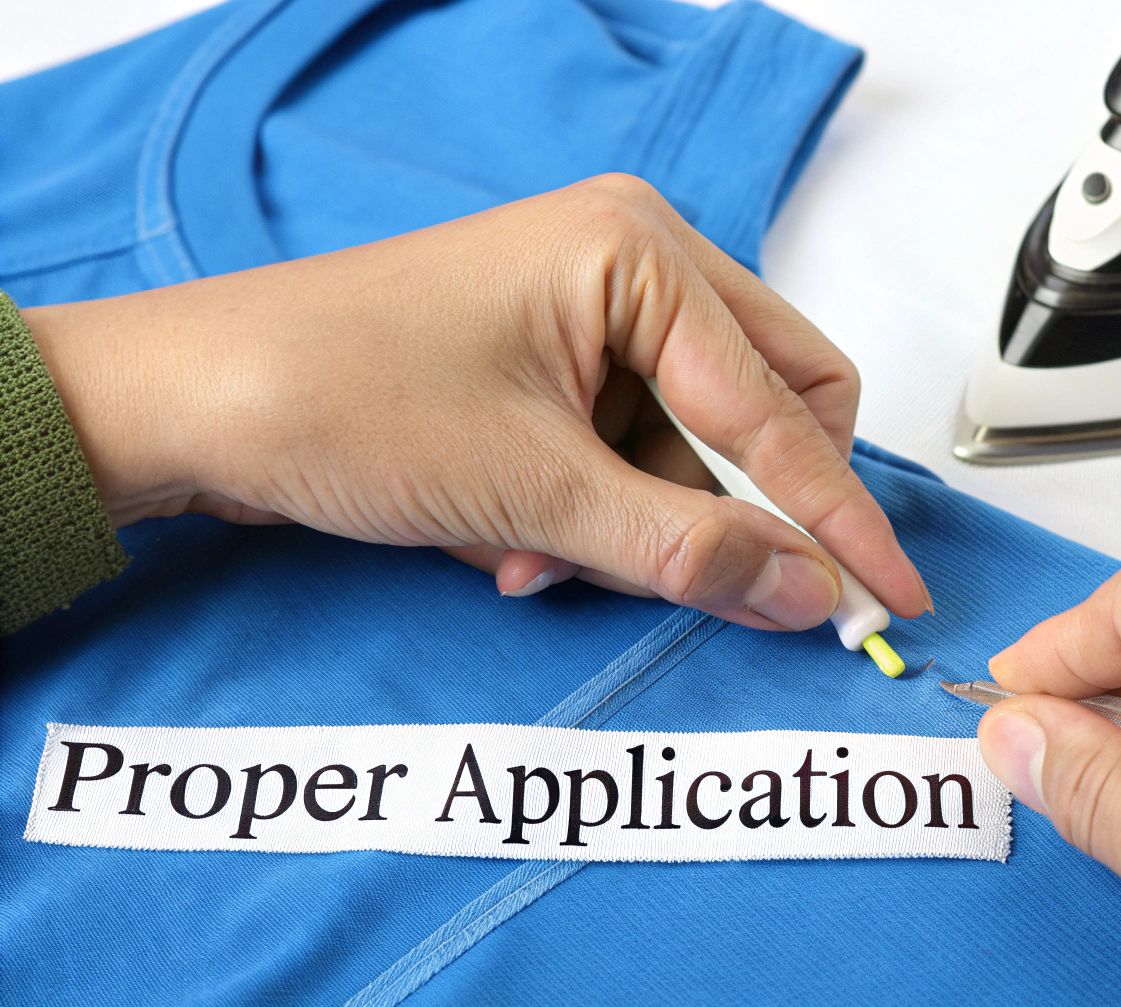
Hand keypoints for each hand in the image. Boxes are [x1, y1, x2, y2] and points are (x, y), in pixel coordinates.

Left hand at [24, 175, 927, 629]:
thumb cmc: (334, 393)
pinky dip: (588, 516)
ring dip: (635, 526)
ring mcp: (592, 314)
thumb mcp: (534, 492)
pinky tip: (510, 543)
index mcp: (642, 254)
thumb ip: (688, 548)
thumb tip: (807, 595)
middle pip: (766, 410)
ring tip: (536, 558)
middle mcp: (632, 266)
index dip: (840, 518)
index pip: (785, 409)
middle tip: (718, 582)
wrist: (187, 402)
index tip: (890, 594)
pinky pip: (629, 456)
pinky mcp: (555, 363)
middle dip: (728, 508)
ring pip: (691, 450)